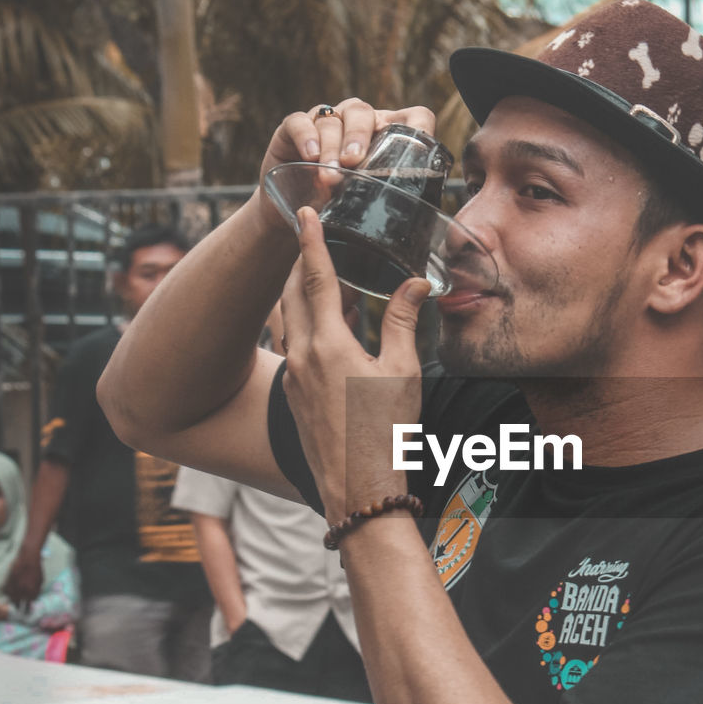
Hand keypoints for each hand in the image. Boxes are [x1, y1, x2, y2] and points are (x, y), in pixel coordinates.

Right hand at [3, 551, 42, 607]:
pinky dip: (8, 592)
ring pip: (11, 598)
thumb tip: (32, 599)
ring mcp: (14, 587)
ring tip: (14, 602)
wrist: (28, 559)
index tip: (27, 613)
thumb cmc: (36, 569)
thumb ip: (36, 591)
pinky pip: (6, 591)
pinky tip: (10, 592)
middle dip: (19, 608)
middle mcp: (22, 591)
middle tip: (19, 610)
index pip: (29, 604)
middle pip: (18, 604)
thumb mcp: (40, 582)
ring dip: (13, 600)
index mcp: (31, 591)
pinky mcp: (7, 582)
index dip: (28, 609)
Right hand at [257, 99, 435, 231]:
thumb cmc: (341, 207)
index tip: (415, 150)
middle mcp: (357, 122)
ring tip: (330, 175)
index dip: (418, 125)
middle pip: (363, 112)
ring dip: (331, 147)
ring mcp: (325, 121)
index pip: (412, 116)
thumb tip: (419, 225)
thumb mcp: (370, 204)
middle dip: (359, 135)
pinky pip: (299, 122)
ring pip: (332, 119)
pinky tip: (310, 157)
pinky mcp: (294, 127)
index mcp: (386, 134)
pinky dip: (305, 137)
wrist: (295, 212)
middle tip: (354, 162)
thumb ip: (390, 201)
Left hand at [279, 206, 429, 521]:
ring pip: (287, 320)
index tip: (304, 212)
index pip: (314, 278)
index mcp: (326, 345)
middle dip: (297, 262)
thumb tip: (415, 283)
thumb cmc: (385, 434)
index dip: (309, 242)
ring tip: (313, 275)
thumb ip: (402, 322)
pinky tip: (318, 326)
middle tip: (308, 237)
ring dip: (296, 293)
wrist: (358, 490)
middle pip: (290, 294)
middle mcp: (300, 356)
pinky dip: (301, 324)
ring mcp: (293, 377)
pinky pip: (291, 345)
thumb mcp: (401, 373)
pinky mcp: (293, 396)